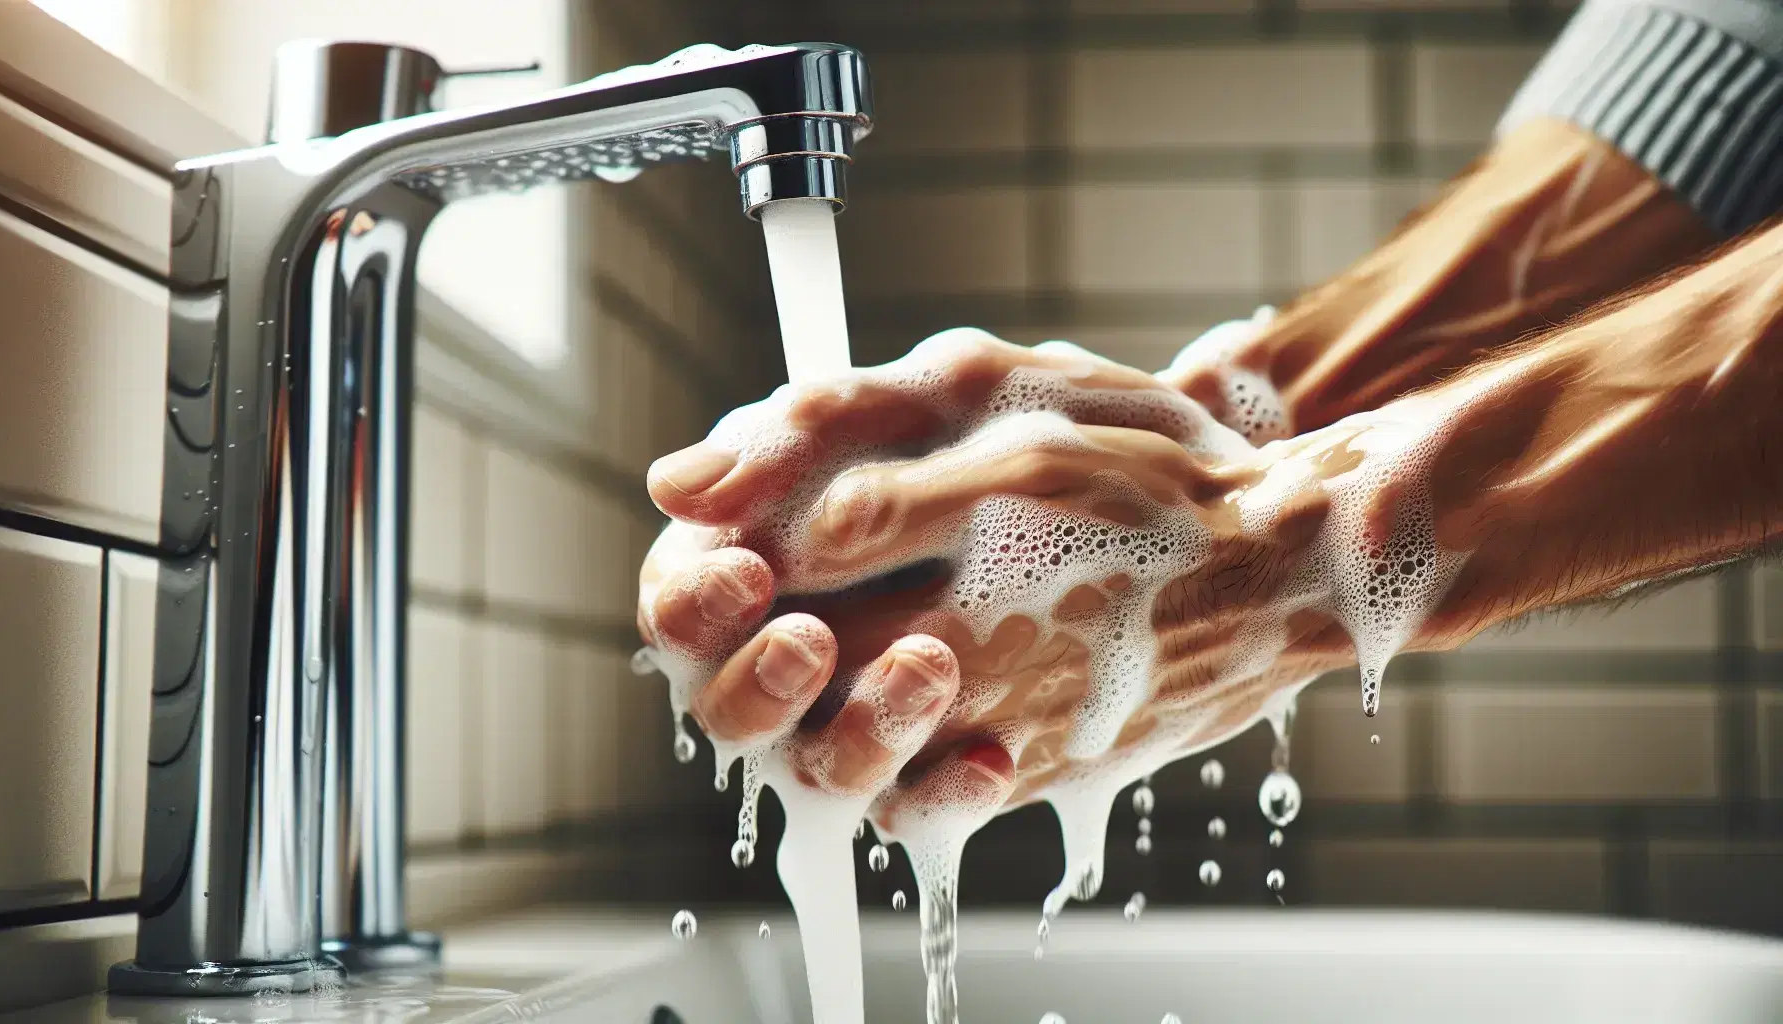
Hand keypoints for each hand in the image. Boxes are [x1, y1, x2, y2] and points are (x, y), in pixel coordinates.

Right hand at [636, 329, 1366, 828]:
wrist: (1259, 534)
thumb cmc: (1116, 442)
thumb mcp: (975, 396)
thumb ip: (831, 430)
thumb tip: (685, 486)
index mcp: (817, 528)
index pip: (692, 581)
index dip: (689, 590)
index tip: (735, 569)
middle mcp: (844, 624)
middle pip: (724, 691)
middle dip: (746, 674)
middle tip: (803, 637)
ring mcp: (905, 700)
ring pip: (814, 763)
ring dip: (853, 727)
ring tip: (929, 664)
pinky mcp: (971, 757)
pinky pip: (916, 810)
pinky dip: (946, 791)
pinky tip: (993, 754)